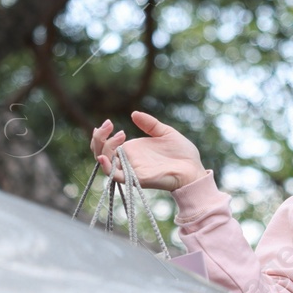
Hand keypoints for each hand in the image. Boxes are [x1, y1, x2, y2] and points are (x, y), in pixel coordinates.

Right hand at [90, 111, 205, 191]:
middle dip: (99, 138)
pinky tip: (104, 157)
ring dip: (104, 149)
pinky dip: (107, 168)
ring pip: (105, 163)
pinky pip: (116, 177)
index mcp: (132, 150)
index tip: (108, 122)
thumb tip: (134, 114)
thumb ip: (149, 124)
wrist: (194, 168)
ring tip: (120, 135)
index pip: (107, 144)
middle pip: (101, 152)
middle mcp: (128, 161)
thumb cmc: (182, 153)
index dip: (101, 134)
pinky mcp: (137, 179)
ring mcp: (131, 170)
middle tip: (109, 125)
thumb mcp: (165, 132)